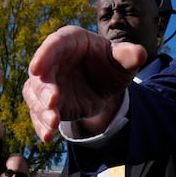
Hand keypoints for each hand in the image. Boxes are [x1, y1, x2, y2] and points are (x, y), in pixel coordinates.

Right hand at [22, 25, 144, 141]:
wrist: (104, 86)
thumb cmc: (110, 65)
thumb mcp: (121, 61)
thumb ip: (128, 56)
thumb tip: (139, 53)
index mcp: (70, 41)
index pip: (55, 44)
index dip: (45, 55)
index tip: (37, 68)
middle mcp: (52, 59)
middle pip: (42, 72)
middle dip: (44, 88)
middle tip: (53, 101)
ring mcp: (47, 81)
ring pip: (35, 94)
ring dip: (41, 109)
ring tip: (53, 123)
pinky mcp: (45, 102)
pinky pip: (38, 112)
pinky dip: (40, 124)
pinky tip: (46, 136)